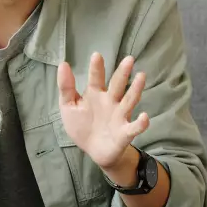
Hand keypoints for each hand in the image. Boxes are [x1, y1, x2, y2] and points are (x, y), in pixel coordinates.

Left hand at [57, 52, 149, 170]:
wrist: (94, 151)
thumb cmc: (82, 125)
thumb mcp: (68, 106)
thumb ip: (66, 87)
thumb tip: (63, 64)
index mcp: (95, 94)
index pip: (96, 78)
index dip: (96, 68)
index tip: (96, 55)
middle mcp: (110, 101)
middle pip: (117, 85)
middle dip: (122, 73)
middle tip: (129, 59)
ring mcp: (119, 116)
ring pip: (129, 100)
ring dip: (135, 89)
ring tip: (141, 76)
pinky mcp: (125, 132)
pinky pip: (134, 127)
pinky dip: (141, 123)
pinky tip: (144, 117)